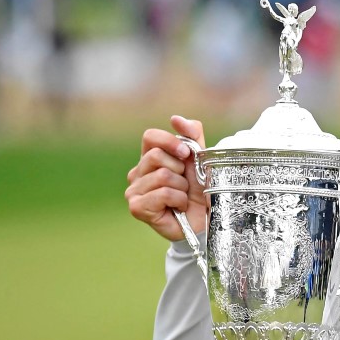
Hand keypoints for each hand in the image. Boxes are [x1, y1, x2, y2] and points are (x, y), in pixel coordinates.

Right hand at [125, 115, 206, 240]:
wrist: (205, 220)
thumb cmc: (200, 191)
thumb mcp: (199, 159)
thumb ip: (192, 136)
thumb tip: (175, 119)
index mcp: (149, 158)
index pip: (150, 137)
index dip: (171, 142)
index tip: (187, 154)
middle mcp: (137, 173)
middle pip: (156, 156)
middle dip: (180, 170)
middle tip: (185, 185)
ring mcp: (134, 191)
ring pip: (162, 176)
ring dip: (182, 188)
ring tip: (182, 198)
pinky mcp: (137, 207)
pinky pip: (162, 193)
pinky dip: (179, 200)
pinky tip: (179, 208)